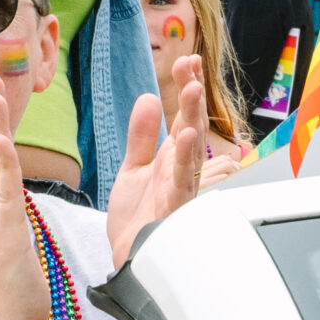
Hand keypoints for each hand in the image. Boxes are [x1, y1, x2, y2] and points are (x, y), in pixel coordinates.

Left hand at [106, 62, 208, 267]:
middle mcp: (181, 171)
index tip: (187, 60)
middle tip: (191, 66)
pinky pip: (183, 181)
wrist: (127, 259)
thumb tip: (148, 98)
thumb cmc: (136, 219)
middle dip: (192, 96)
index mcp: (172, 159)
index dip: (187, 89)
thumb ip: (141, 135)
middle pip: (191, 127)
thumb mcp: (133, 168)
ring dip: (192, 119)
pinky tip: (187, 137)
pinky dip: (186, 160)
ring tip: (192, 90)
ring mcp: (180, 189)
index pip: (183, 117)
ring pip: (192, 150)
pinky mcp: (173, 209)